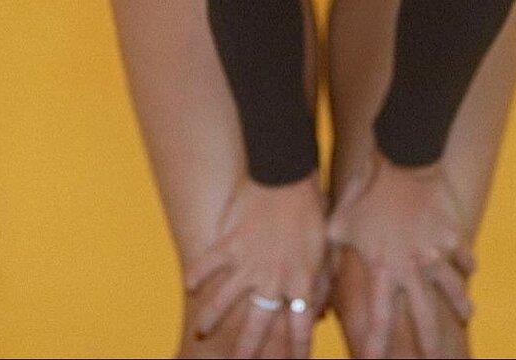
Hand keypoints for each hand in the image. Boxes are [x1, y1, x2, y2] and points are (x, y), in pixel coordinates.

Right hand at [183, 169, 330, 358]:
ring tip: (201, 333)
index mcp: (301, 279)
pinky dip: (197, 272)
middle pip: (257, 326)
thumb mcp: (327, 247)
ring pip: (224, 300)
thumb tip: (321, 312)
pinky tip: (188, 284)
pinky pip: (209, 262)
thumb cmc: (314, 208)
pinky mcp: (231, 242)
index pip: (299, 329)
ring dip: (211, 319)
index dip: (296, 353)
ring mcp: (249, 261)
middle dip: (247, 352)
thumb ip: (324, 282)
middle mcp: (273, 277)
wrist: (289, 174)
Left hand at [326, 146, 476, 358]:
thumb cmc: (365, 190)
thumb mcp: (338, 226)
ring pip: (452, 288)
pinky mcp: (451, 232)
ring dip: (459, 304)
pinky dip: (467, 261)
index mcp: (383, 267)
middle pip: (425, 315)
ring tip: (467, 315)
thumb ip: (328, 261)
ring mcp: (435, 251)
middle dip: (432, 343)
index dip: (379, 344)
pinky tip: (471, 268)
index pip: (382, 317)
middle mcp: (412, 266)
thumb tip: (313, 288)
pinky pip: (462, 252)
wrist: (403, 160)